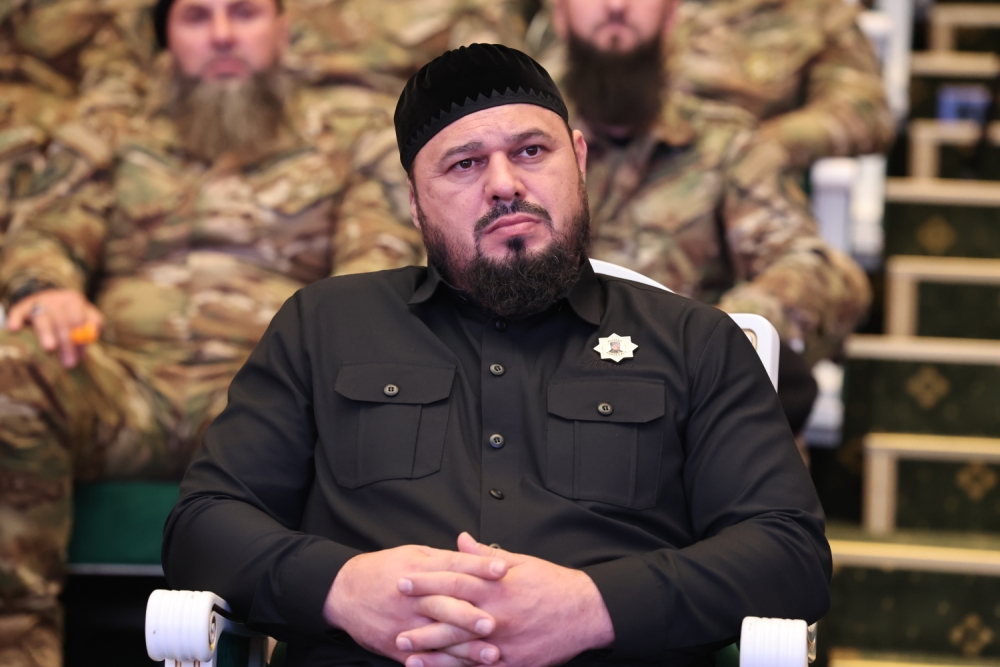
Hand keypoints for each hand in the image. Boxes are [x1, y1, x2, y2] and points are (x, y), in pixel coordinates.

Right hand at [7, 289, 103, 367]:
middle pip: (63, 322)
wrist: (45, 297)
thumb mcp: (85, 314)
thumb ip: (93, 325)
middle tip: (69, 364)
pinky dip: (16, 320)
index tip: (81, 357)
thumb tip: (90, 338)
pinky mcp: (22, 306)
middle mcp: (56, 298)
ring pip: (43, 317)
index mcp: (73, 300)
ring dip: (46, 333)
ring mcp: (37, 301)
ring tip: (50, 349)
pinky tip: (15, 328)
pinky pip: (18, 312)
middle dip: (67, 344)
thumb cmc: (68, 312)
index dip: (80, 339)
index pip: (79, 320)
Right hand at [324, 544, 508, 664]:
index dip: (479, 568)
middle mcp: (413, 598)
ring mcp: (405, 625)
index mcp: (420, 570)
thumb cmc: (384, 569)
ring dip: (466, 649)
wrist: (343, 592)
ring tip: (491, 655)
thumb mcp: (413, 554)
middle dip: (470, 615)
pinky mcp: (397, 647)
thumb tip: (476, 556)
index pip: (453, 567)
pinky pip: (424, 660)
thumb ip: (445, 559)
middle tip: (495, 622)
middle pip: (445, 605)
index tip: (503, 570)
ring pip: (439, 638)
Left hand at [396, 534, 614, 666]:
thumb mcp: (520, 562)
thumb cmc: (553, 583)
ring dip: (433, 653)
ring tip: (407, 654)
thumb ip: (485, 555)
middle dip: (421, 621)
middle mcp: (497, 614)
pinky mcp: (514, 663)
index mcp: (497, 586)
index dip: (426, 581)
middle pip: (451, 618)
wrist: (587, 612)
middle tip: (393, 625)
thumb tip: (459, 540)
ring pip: (462, 649)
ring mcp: (505, 642)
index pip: (453, 580)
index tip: (402, 582)